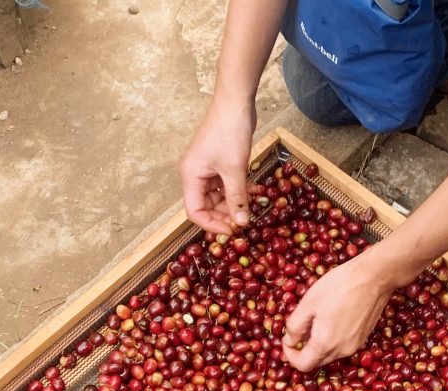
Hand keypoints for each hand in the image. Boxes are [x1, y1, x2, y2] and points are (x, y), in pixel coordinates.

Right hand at [180, 98, 257, 233]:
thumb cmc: (229, 132)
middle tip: (246, 222)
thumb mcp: (235, 170)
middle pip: (207, 206)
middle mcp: (196, 174)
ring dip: (236, 203)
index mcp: (191, 176)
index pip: (194, 211)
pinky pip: (228, 185)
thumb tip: (241, 223)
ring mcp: (208, 169)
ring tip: (254, 207)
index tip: (231, 231)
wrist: (235, 102)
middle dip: (226, 215)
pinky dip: (241, 190)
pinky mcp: (221, 163)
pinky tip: (257, 192)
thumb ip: (237, 198)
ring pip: (220, 197)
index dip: (211, 224)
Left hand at [282, 251, 398, 371]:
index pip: (302, 364)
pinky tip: (332, 318)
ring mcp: (355, 346)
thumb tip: (289, 340)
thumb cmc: (339, 286)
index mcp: (325, 344)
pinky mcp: (363, 338)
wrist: (374, 277)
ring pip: (330, 354)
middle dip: (304, 350)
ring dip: (319, 344)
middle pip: (317, 361)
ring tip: (316, 320)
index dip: (290, 355)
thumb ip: (295, 326)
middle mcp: (341, 351)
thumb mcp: (308, 303)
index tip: (286, 341)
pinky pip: (342, 345)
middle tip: (299, 329)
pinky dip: (332, 339)